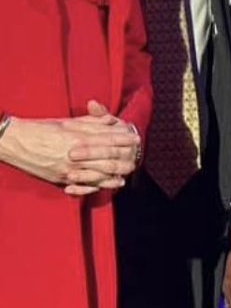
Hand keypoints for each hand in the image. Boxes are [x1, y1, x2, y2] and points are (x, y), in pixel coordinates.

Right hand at [0, 102, 139, 192]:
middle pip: (107, 158)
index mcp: (78, 137)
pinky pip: (83, 185)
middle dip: (124, 158)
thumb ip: (91, 122)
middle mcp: (75, 154)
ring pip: (97, 174)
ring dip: (114, 174)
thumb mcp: (67, 122)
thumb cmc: (42, 129)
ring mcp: (68, 169)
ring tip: (126, 174)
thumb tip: (110, 121)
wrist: (15, 142)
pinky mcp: (60, 179)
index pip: (108, 139)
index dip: (123, 139)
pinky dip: (97, 186)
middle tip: (136, 158)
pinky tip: (107, 185)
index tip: (135, 138)